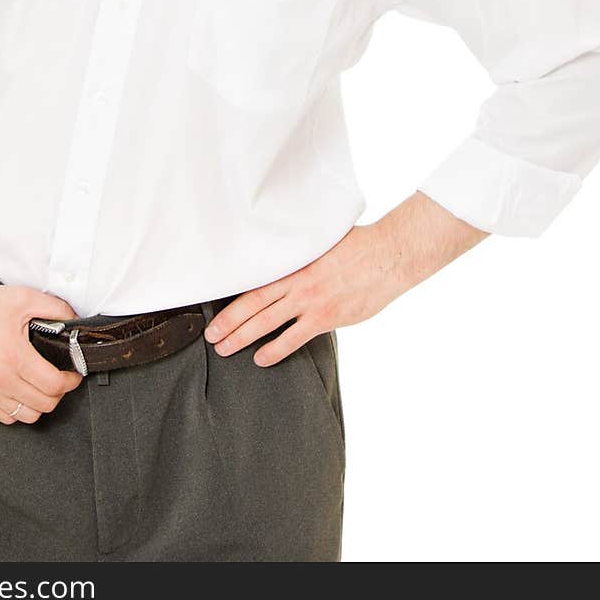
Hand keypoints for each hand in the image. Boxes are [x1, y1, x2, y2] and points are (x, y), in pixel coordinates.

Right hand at [0, 274, 84, 423]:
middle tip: (60, 378)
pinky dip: (18, 409)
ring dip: (39, 403)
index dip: (71, 381)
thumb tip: (75, 320)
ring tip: (42, 386)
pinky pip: (5, 417)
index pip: (54, 386)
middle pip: (44, 405)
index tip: (73, 374)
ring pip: (26, 416)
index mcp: (14, 357)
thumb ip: (56, 309)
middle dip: (59, 392)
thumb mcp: (24, 298)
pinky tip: (21, 392)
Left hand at [202, 225, 389, 366]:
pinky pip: (294, 339)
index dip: (232, 299)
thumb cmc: (359, 244)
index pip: (254, 284)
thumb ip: (303, 251)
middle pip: (253, 305)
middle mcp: (298, 283)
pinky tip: (261, 359)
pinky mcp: (327, 318)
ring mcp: (311, 302)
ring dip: (243, 338)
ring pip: (267, 323)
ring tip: (225, 349)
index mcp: (294, 263)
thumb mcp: (324, 240)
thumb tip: (288, 249)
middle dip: (229, 322)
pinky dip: (275, 350)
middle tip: (210, 335)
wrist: (388, 255)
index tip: (216, 308)